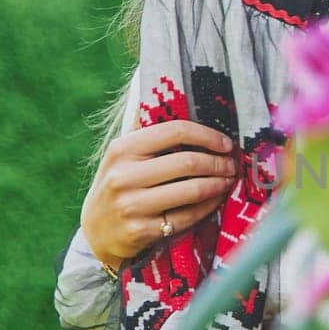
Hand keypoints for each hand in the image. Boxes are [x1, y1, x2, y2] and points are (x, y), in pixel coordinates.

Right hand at [81, 119, 239, 271]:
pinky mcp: (141, 231)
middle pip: (188, 162)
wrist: (96, 231)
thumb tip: (176, 98)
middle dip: (218, 163)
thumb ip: (147, 131)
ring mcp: (131, 206)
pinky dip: (208, 206)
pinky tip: (216, 200)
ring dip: (218, 184)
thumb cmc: (118, 185)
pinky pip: (187, 216)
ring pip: (192, 191)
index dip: (207, 135)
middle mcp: (123, 176)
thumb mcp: (122, 156)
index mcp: (122, 149)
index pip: (175, 131)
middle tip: (231, 164)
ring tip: (227, 180)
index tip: (225, 143)